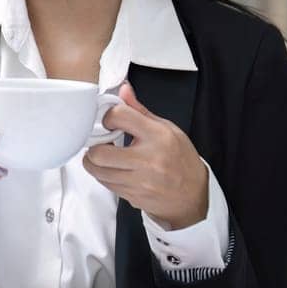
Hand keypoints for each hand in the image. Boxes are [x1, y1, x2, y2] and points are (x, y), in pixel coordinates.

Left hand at [83, 81, 208, 229]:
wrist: (192, 195)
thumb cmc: (181, 160)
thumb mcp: (167, 128)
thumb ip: (140, 110)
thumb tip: (124, 90)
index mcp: (157, 136)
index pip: (119, 117)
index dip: (109, 117)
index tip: (111, 121)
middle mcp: (147, 160)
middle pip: (99, 153)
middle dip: (94, 146)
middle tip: (100, 143)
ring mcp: (139, 182)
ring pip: (98, 172)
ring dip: (95, 162)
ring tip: (105, 156)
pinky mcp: (132, 196)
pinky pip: (106, 185)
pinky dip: (105, 175)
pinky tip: (114, 169)